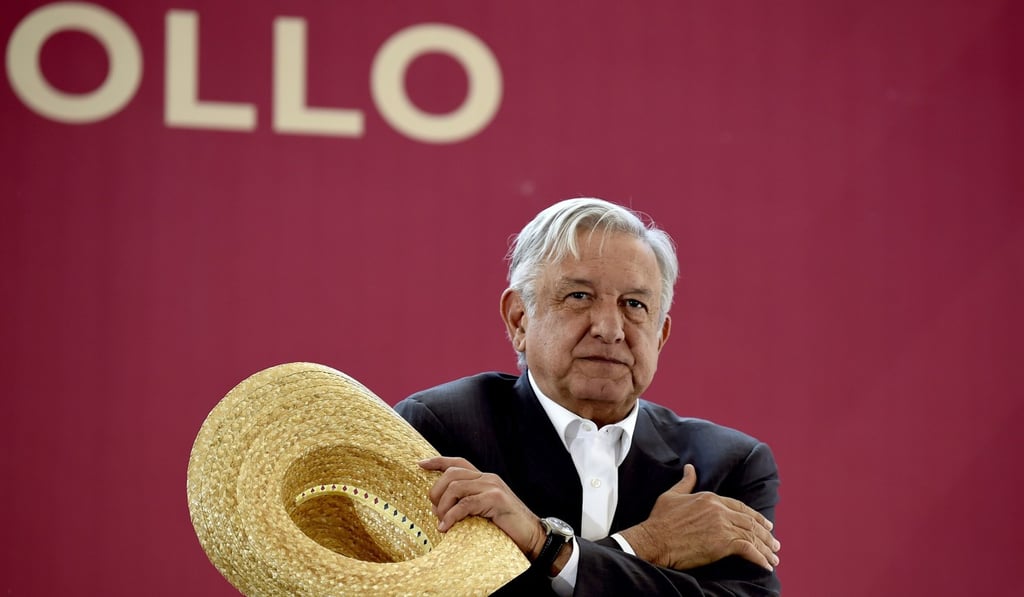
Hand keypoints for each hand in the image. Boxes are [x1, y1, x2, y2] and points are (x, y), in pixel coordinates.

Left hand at [418, 456, 548, 560]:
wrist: (533, 538)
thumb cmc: (507, 529)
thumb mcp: (483, 513)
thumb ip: (466, 505)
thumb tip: (437, 508)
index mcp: (485, 479)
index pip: (458, 462)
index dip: (437, 461)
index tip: (420, 464)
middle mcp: (488, 478)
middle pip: (451, 473)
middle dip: (436, 492)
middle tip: (435, 512)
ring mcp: (492, 487)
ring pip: (455, 487)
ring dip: (442, 507)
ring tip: (442, 523)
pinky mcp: (495, 500)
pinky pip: (464, 504)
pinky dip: (451, 517)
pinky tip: (446, 528)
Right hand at [620, 464, 780, 570]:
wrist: (654, 540)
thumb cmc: (660, 520)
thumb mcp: (672, 495)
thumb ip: (686, 482)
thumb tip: (689, 468)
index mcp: (710, 498)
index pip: (740, 506)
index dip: (754, 516)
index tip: (764, 524)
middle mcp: (719, 510)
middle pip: (750, 521)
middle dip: (765, 534)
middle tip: (774, 544)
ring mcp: (722, 526)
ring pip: (752, 535)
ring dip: (766, 548)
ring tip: (773, 558)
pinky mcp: (723, 544)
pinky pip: (748, 550)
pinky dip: (760, 558)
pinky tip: (765, 566)